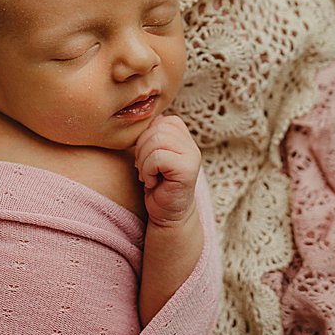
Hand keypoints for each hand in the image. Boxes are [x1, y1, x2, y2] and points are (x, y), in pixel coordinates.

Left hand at [133, 113, 200, 227]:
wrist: (167, 215)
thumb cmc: (156, 185)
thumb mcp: (152, 155)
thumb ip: (152, 137)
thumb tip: (142, 118)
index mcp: (183, 137)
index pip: (160, 121)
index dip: (146, 138)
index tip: (146, 159)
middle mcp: (191, 144)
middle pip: (156, 129)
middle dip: (142, 150)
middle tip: (144, 169)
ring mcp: (192, 156)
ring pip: (157, 142)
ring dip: (144, 162)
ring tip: (148, 176)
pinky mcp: (187, 170)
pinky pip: (158, 158)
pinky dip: (148, 171)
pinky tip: (153, 183)